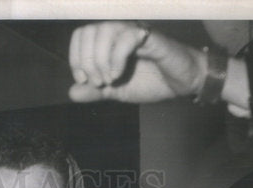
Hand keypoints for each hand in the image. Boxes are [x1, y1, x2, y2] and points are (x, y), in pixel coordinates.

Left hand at [69, 22, 206, 103]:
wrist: (180, 84)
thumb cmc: (152, 82)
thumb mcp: (116, 92)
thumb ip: (95, 92)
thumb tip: (71, 92)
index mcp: (110, 41)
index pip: (81, 34)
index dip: (76, 57)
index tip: (82, 79)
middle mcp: (120, 31)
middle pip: (89, 30)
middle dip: (87, 61)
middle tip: (97, 82)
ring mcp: (134, 32)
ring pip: (105, 30)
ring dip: (100, 60)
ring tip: (109, 80)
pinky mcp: (150, 38)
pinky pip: (126, 37)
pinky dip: (116, 58)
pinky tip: (117, 75)